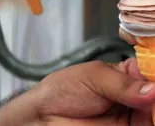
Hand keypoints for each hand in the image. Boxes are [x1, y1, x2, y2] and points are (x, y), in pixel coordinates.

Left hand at [0, 59, 154, 124]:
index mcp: (125, 73)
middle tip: (152, 99)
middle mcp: (134, 94)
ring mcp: (133, 116)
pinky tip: (146, 119)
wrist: (46, 115)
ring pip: (154, 112)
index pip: (150, 69)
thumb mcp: (93, 77)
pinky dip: (150, 123)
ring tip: (146, 108)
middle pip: (154, 94)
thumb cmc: (63, 89)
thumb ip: (122, 84)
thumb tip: (153, 89)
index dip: (154, 71)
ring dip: (154, 111)